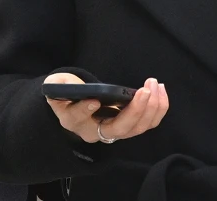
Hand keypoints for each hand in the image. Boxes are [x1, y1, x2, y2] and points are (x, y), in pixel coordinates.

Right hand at [44, 73, 169, 143]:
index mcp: (75, 121)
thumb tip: (65, 85)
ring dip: (151, 108)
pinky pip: (148, 122)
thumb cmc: (69, 95)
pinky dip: (158, 107)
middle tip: (145, 90)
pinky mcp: (130, 125)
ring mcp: (116, 131)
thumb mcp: (57, 88)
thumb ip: (58, 86)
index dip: (85, 111)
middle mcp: (96, 131)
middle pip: (118, 129)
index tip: (94, 101)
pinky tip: (160, 89)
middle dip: (135, 110)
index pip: (78, 119)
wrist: (78, 106)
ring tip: (155, 85)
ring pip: (137, 128)